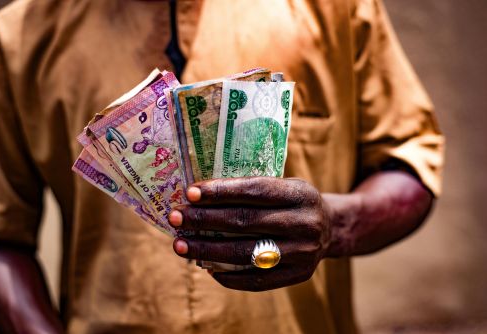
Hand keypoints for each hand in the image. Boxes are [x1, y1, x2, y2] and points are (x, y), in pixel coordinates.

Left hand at [168, 177, 331, 290]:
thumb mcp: (284, 185)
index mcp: (300, 194)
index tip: (190, 193)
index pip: (255, 190)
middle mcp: (304, 223)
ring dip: (208, 249)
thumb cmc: (293, 202)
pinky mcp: (298, 275)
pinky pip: (256, 280)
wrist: (330, 228)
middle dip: (205, 220)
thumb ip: (252, 189)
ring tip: (181, 245)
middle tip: (176, 218)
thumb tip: (199, 197)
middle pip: (246, 222)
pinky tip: (205, 266)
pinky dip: (227, 275)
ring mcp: (302, 252)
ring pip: (246, 253)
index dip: (221, 192)